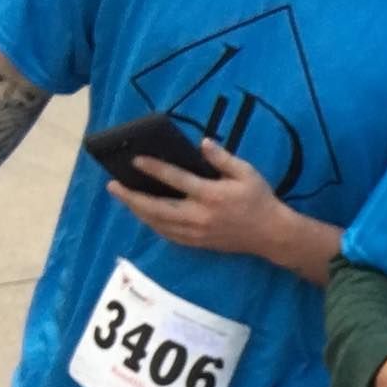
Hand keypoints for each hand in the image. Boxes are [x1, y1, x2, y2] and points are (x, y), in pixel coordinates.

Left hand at [108, 138, 289, 259]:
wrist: (272, 235)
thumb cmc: (260, 200)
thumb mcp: (247, 173)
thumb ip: (222, 158)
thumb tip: (202, 143)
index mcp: (211, 195)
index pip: (176, 179)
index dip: (154, 169)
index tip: (135, 160)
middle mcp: (199, 215)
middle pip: (157, 207)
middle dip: (132, 197)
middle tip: (113, 186)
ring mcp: (197, 232)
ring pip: (159, 223)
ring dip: (138, 211)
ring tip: (123, 199)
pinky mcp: (198, 243)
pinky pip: (169, 235)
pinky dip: (153, 224)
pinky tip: (144, 216)